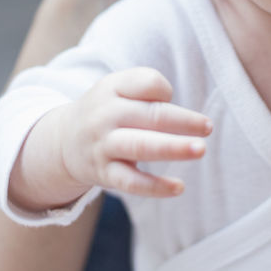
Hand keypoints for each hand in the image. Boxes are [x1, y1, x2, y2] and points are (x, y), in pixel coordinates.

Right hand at [53, 67, 211, 198]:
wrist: (62, 142)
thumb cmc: (107, 110)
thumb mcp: (118, 88)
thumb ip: (147, 88)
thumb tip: (178, 113)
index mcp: (112, 88)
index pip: (147, 83)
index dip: (165, 90)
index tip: (167, 98)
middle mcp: (106, 116)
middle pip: (150, 116)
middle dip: (182, 121)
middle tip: (208, 127)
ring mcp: (104, 146)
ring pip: (141, 147)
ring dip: (173, 148)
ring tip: (200, 150)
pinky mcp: (104, 174)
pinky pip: (131, 182)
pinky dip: (155, 187)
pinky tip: (179, 187)